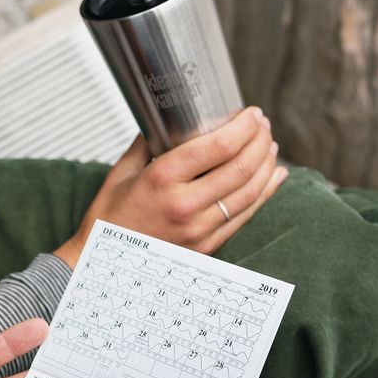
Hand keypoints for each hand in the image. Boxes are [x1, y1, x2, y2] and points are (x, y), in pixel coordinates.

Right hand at [54, 107, 286, 266]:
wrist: (104, 264)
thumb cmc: (109, 218)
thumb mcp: (122, 173)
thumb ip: (146, 144)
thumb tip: (165, 122)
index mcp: (162, 180)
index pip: (218, 147)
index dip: (243, 126)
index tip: (252, 113)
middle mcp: (185, 205)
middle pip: (241, 167)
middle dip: (260, 140)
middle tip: (263, 125)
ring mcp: (199, 230)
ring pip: (250, 192)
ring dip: (267, 165)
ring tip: (270, 146)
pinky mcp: (208, 247)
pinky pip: (244, 216)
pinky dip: (265, 193)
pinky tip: (274, 177)